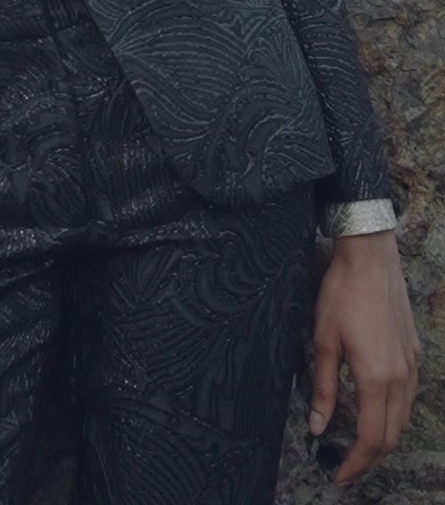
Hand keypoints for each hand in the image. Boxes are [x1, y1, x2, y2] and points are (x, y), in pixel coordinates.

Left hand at [310, 229, 419, 485]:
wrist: (370, 257)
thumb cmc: (342, 295)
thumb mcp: (324, 341)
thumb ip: (323, 389)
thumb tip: (318, 426)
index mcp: (376, 378)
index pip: (372, 439)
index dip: (356, 463)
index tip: (338, 474)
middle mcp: (400, 377)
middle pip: (392, 436)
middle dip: (370, 458)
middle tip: (347, 465)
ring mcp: (411, 364)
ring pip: (404, 418)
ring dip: (385, 438)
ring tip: (360, 444)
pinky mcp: (413, 352)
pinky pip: (409, 396)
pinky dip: (395, 413)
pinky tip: (378, 409)